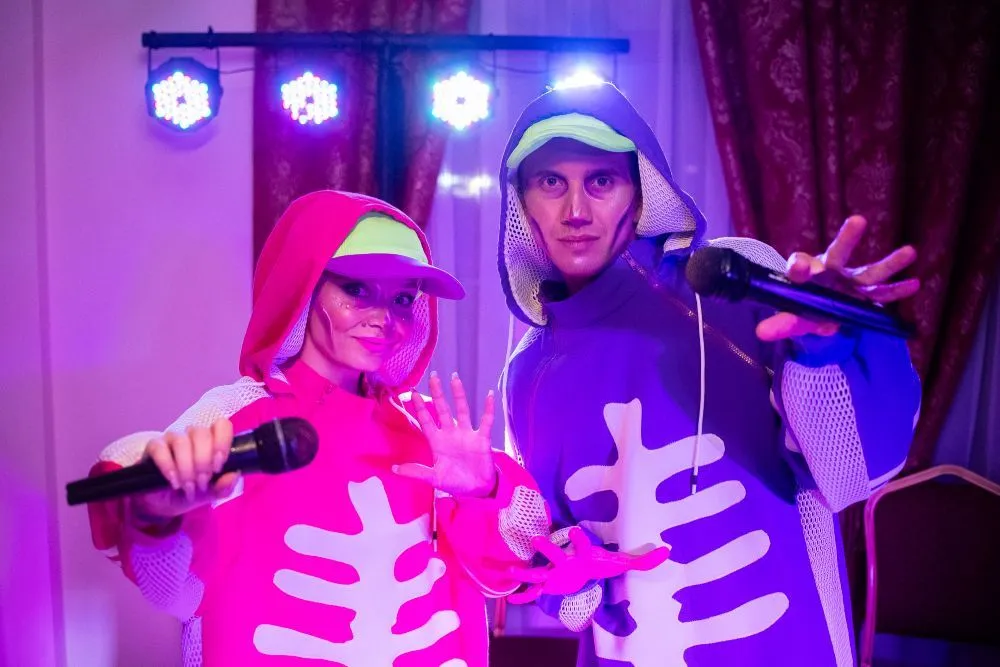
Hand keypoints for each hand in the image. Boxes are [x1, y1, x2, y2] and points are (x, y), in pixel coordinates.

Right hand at [129, 418, 239, 525]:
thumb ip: (224, 487)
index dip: (222, 443)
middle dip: (203, 461)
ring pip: (181, 441)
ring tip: (187, 485)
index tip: (218, 466)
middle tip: (201, 482)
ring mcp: (172, 439)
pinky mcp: (153, 447)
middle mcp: (192, 436)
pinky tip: (173, 480)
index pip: (221, 425)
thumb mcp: (211, 494)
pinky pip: (159, 448)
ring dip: (186, 466)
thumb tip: (234, 475)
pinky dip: (168, 466)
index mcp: (211, 442)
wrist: (163, 503)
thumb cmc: (191, 492)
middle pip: (201, 433)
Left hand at [394, 372, 497, 497]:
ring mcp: (467, 434)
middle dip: (438, 393)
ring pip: (462, 410)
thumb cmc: (455, 483)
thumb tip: (393, 469)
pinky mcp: (482, 439)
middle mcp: (451, 434)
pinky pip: (486, 421)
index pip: (426, 420)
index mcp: (438, 442)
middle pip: (442, 409)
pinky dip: (488, 409)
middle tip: (433, 376)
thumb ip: (416, 472)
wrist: (477, 491)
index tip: (412, 392)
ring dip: (458, 395)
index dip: (419, 407)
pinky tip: (489, 395)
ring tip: (454, 378)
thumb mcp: (433, 478)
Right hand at [507, 527, 669, 603]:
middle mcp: (566, 562)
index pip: (583, 546)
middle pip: (555, 555)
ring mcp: (555, 573)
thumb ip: (644, 560)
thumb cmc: (601, 563)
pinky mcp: (550, 585)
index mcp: (583, 555)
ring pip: (538, 572)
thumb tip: (668, 553)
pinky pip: (534, 591)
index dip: (581, 539)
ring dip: (525, 572)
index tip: (577, 531)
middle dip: (547, 548)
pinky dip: (522, 596)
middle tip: (537, 540)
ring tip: (510, 571)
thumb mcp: (621, 564)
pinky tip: (510, 599)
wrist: (584, 569)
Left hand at [756, 215, 920, 340]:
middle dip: (846, 239)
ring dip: (888, 263)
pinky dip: (897, 290)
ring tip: (910, 252)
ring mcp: (850, 279)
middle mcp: (829, 270)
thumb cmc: (802, 309)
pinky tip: (915, 284)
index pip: (799, 264)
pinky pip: (881, 292)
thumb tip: (762, 332)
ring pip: (868, 270)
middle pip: (837, 253)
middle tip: (857, 221)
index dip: (799, 266)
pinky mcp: (864, 291)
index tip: (799, 268)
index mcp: (805, 273)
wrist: (818, 311)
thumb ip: (781, 323)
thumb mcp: (791, 318)